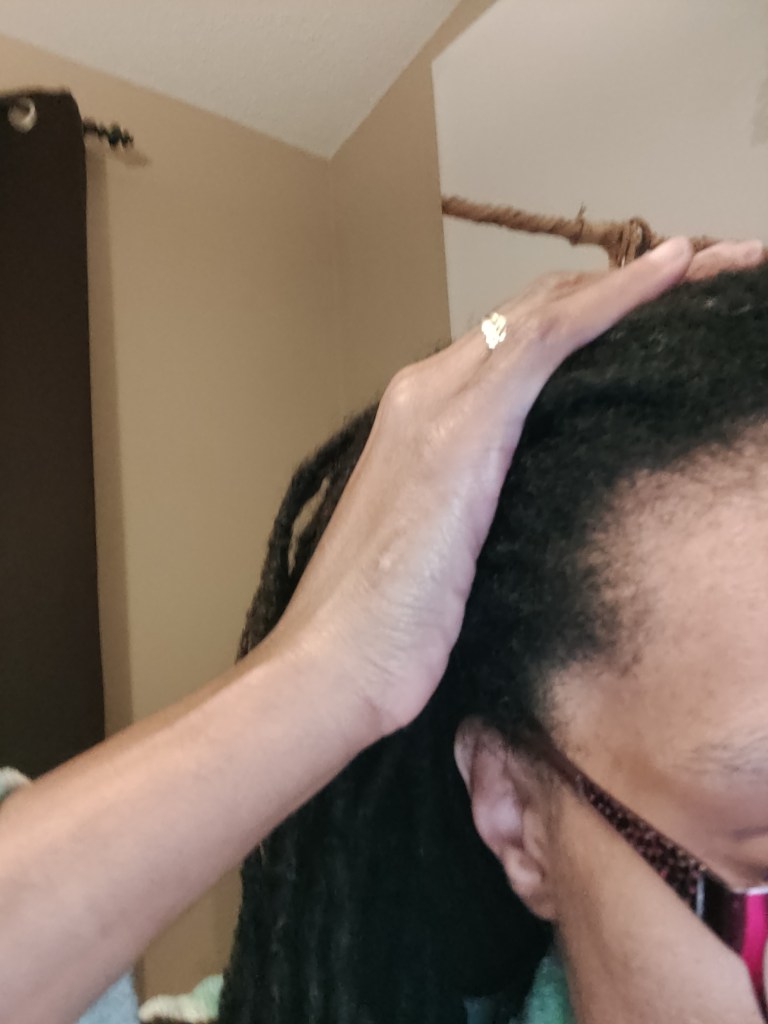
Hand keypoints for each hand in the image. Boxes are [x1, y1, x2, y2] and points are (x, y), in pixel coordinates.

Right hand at [269, 237, 764, 739]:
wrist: (331, 666)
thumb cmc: (385, 630)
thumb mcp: (450, 557)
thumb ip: (486, 512)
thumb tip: (536, 510)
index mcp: (424, 420)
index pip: (516, 345)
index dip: (592, 315)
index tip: (662, 307)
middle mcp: (426, 393)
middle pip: (535, 313)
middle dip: (622, 287)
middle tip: (707, 271)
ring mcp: (438, 403)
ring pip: (547, 312)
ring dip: (634, 282)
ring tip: (709, 262)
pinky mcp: (461, 428)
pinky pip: (548, 339)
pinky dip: (615, 299)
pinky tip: (674, 271)